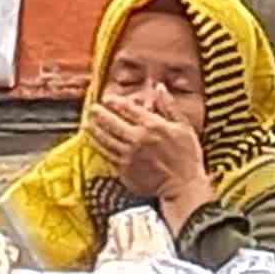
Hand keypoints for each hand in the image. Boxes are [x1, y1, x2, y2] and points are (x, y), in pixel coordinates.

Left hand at [90, 89, 211, 226]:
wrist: (183, 185)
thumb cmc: (187, 156)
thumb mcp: (184, 126)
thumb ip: (169, 106)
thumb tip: (160, 88)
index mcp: (152, 125)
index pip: (128, 108)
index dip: (115, 101)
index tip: (108, 98)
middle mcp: (137, 139)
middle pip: (112, 122)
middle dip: (99, 114)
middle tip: (92, 109)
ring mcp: (129, 155)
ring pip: (106, 139)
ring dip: (94, 130)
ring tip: (87, 123)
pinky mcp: (124, 169)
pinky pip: (107, 155)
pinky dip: (98, 146)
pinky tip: (94, 142)